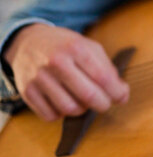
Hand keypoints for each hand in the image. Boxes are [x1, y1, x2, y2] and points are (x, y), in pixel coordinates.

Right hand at [3, 24, 129, 120]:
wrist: (30, 41)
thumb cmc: (66, 46)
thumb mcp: (89, 47)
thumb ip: (107, 68)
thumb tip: (121, 93)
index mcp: (76, 47)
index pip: (103, 77)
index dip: (116, 92)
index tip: (122, 97)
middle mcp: (56, 62)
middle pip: (88, 95)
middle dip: (103, 104)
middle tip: (106, 103)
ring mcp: (39, 77)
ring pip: (69, 108)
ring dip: (82, 110)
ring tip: (84, 101)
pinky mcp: (27, 91)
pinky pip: (50, 116)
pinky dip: (61, 114)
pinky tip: (65, 102)